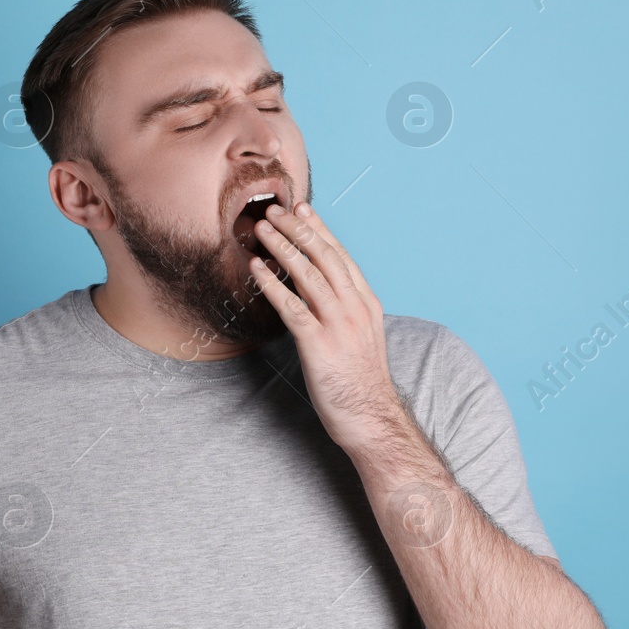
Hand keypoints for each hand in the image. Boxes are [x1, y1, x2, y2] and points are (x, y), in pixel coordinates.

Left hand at [248, 200, 403, 452]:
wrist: (372, 418)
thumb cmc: (361, 382)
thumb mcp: (361, 337)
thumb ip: (345, 311)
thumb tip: (321, 290)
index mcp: (367, 304)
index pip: (341, 257)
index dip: (320, 230)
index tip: (303, 209)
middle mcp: (355, 308)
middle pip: (324, 257)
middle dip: (297, 229)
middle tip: (275, 210)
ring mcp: (338, 325)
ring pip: (308, 275)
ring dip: (282, 247)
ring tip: (261, 229)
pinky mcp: (319, 345)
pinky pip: (291, 307)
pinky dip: (272, 284)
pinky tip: (256, 269)